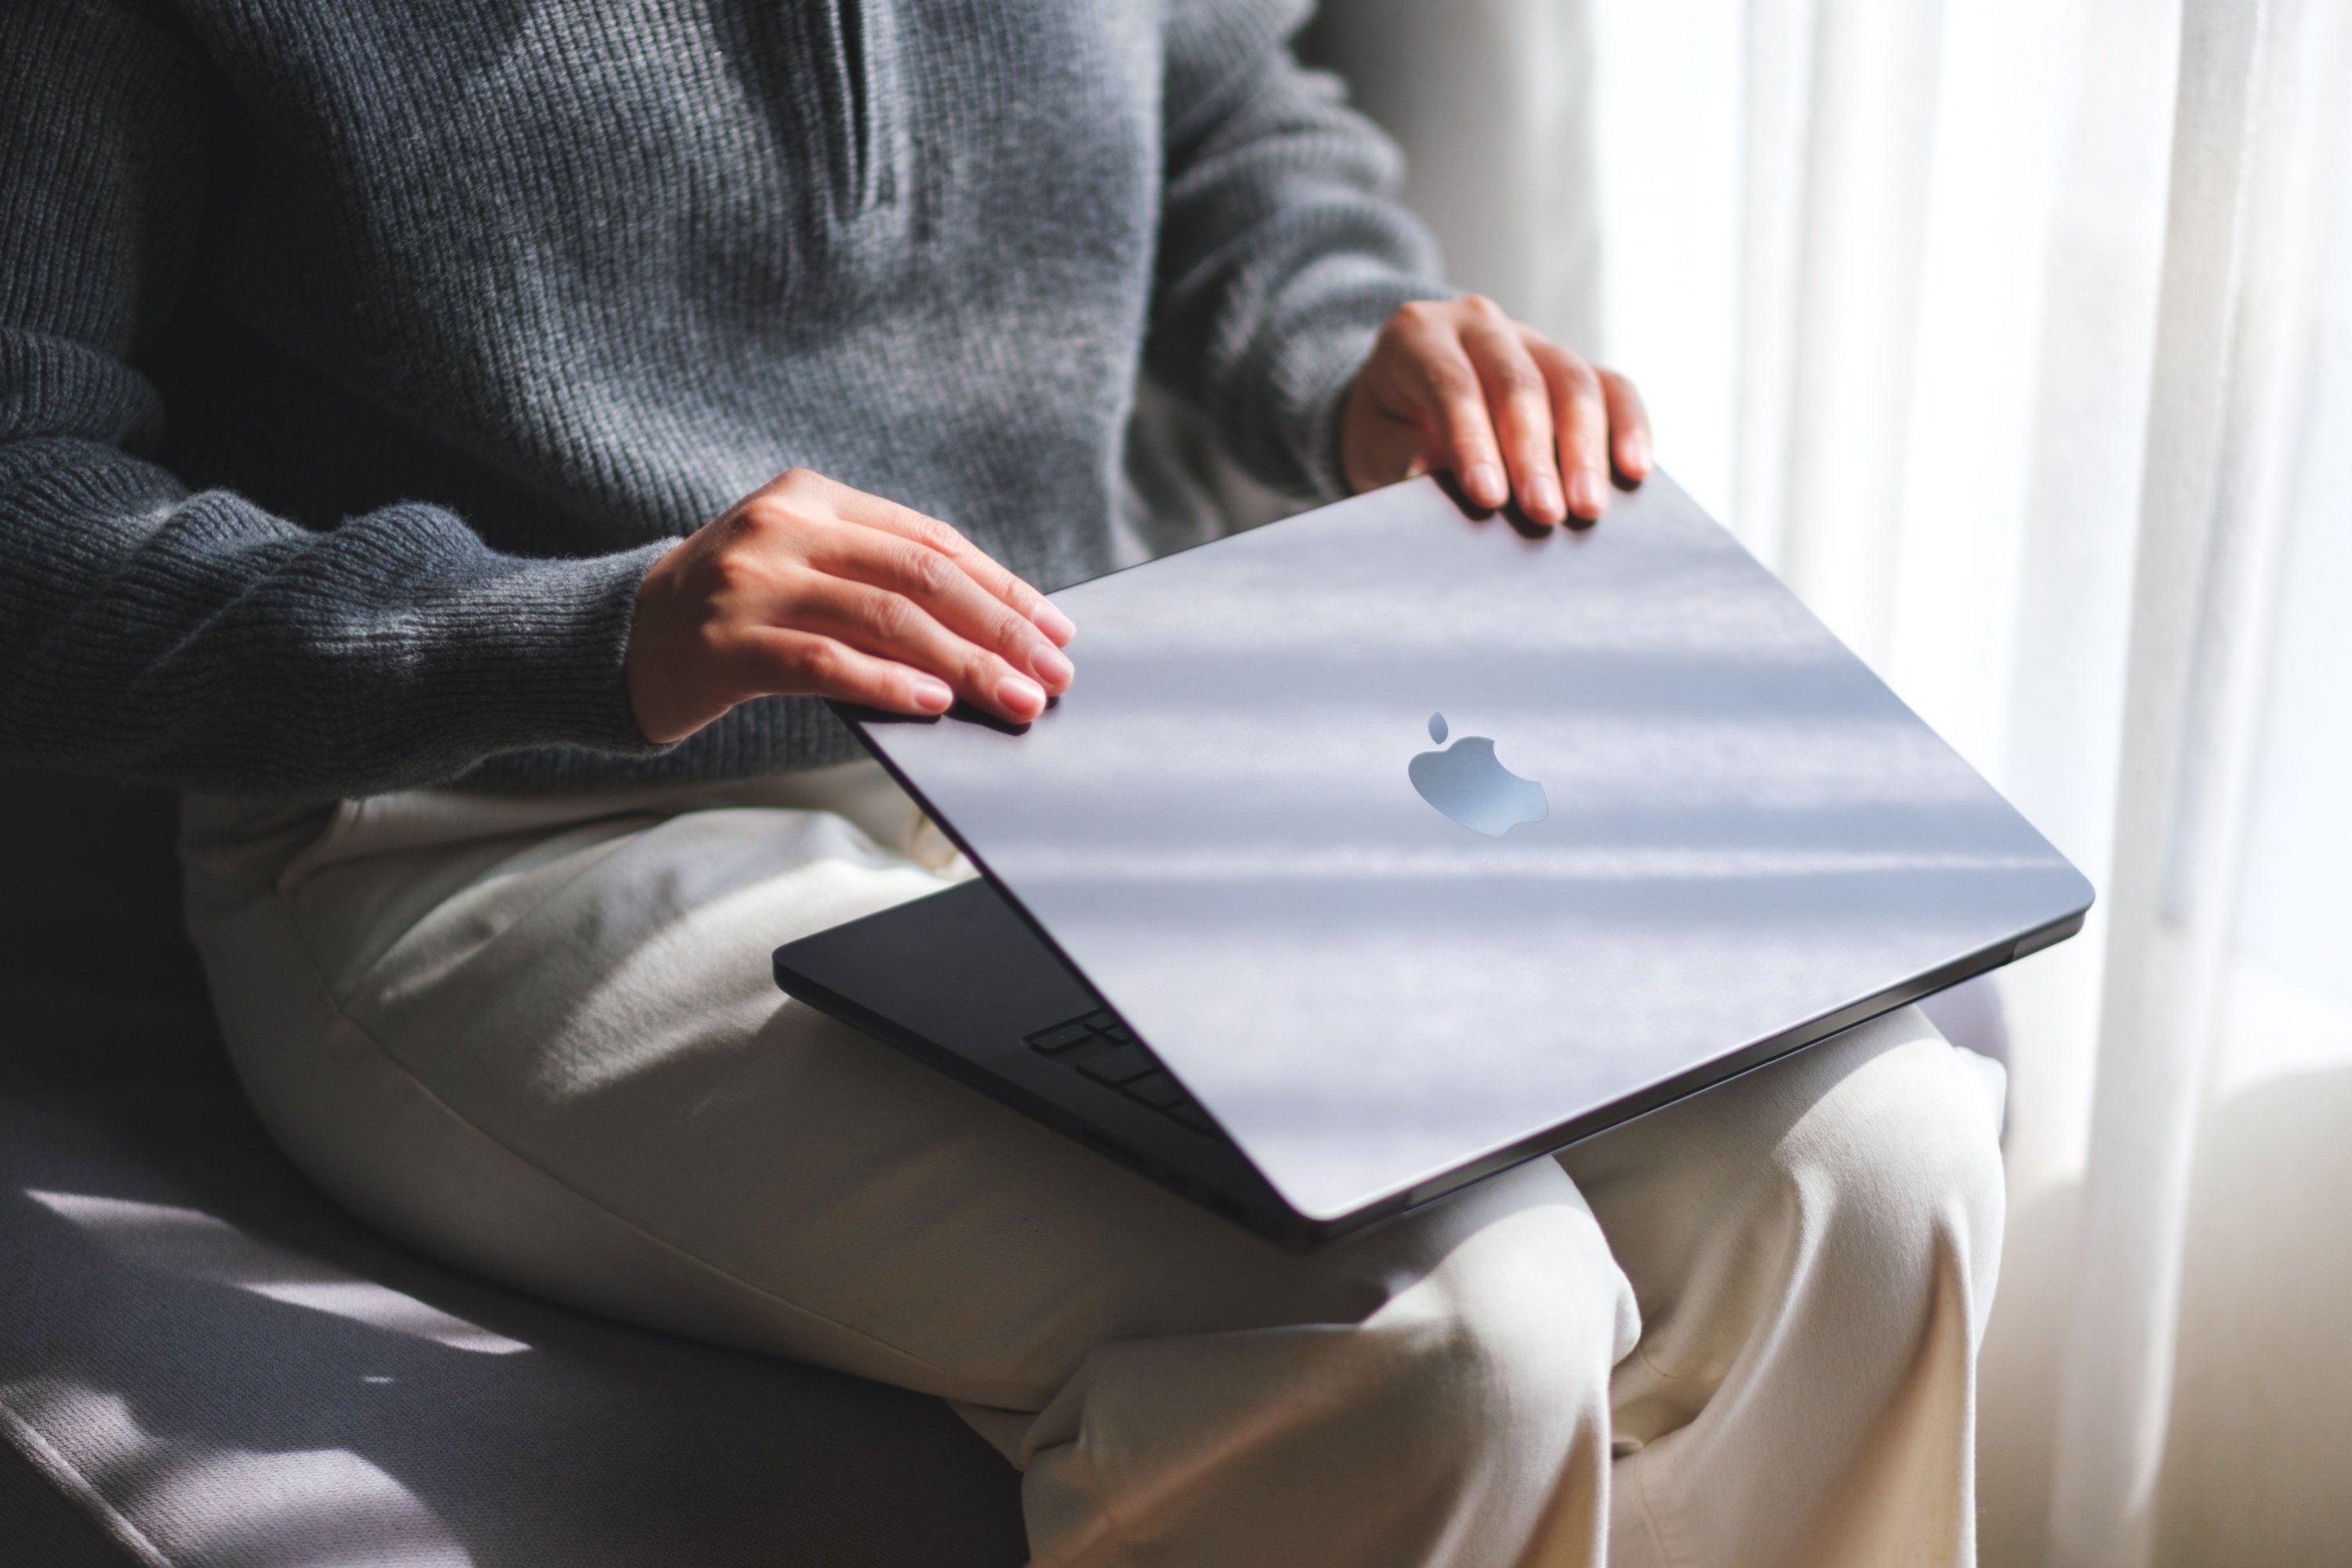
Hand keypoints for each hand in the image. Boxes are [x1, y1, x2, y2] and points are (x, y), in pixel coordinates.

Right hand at [626, 468, 1075, 743]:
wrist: (614, 640)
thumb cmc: (730, 614)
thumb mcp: (799, 567)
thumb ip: (873, 580)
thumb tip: (990, 635)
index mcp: (811, 496)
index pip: (930, 540)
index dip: (1002, 586)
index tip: (1055, 628)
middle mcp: (783, 527)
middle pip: (919, 576)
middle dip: (999, 629)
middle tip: (1051, 673)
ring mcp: (751, 582)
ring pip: (884, 618)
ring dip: (964, 665)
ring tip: (1013, 699)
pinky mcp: (725, 642)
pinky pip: (825, 662)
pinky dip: (888, 682)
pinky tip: (934, 702)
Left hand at [1341, 296, 1651, 525]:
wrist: (1399, 405)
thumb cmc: (1384, 430)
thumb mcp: (1371, 444)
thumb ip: (1401, 455)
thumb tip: (1439, 473)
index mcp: (1418, 335)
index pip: (1454, 386)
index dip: (1473, 442)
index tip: (1489, 497)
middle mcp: (1478, 325)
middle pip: (1518, 382)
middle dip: (1535, 453)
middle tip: (1546, 513)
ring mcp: (1529, 339)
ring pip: (1571, 379)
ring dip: (1584, 448)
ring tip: (1589, 508)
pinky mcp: (1567, 365)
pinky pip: (1610, 385)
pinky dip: (1627, 425)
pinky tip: (1635, 470)